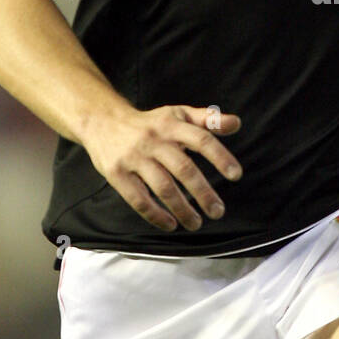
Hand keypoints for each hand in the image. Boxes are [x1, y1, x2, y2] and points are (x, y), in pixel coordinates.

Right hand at [83, 104, 241, 230]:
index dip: (220, 157)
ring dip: (182, 209)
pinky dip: (155, 215)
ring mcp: (134, 157)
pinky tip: (170, 224)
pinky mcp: (117, 174)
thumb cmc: (150, 122)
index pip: (201, 140)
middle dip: (203, 193)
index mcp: (172, 125)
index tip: (236, 175)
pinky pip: (138, 199)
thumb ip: (208, 119)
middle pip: (183, 168)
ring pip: (162, 187)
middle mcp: (154, 140)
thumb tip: (236, 123)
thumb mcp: (178, 114)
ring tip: (196, 224)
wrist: (102, 121)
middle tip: (218, 211)